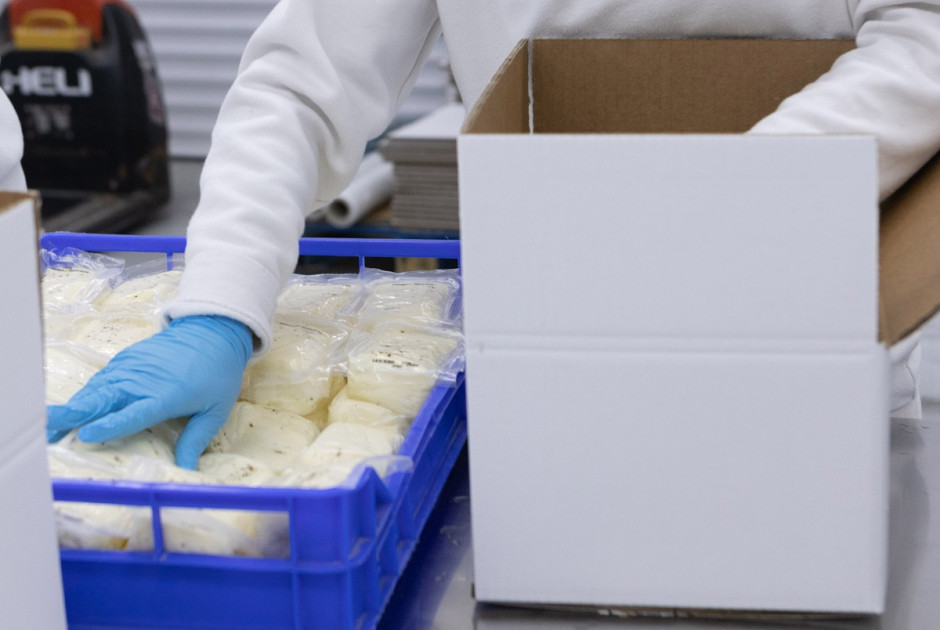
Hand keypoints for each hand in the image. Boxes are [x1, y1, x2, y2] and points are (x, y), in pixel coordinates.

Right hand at [47, 315, 253, 468]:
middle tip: (47, 427)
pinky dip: (85, 394)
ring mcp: (131, 367)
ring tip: (50, 425)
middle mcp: (142, 381)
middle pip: (103, 399)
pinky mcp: (125, 359)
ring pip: (96, 389)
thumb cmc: (217, 375)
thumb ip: (196, 440)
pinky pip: (101, 379)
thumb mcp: (215, 411)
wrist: (212, 333)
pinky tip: (72, 409)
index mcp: (165, 396)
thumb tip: (186, 471)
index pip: (133, 414)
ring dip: (74, 407)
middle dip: (74, 414)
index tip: (86, 435)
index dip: (110, 425)